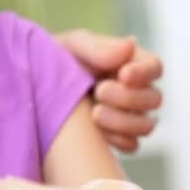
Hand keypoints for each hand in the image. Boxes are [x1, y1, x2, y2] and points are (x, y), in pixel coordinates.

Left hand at [56, 30, 162, 152]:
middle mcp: (136, 91)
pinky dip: (117, 140)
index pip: (155, 67)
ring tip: (94, 115)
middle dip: (128, 97)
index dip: (145, 73)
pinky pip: (132, 145)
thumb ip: (98, 48)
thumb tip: (132, 43)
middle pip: (154, 99)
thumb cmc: (56, 63)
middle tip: (99, 91)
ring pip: (147, 125)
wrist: (35, 93)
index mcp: (130, 64)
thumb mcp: (71, 48)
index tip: (123, 74)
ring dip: (123, 121)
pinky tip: (95, 132)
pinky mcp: (119, 139)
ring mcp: (130, 118)